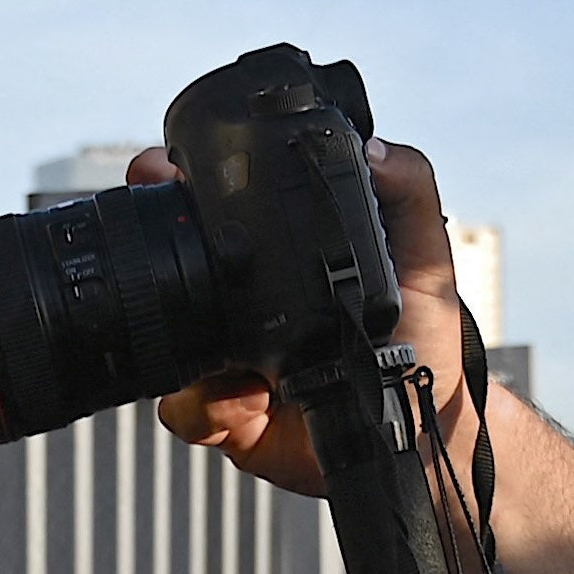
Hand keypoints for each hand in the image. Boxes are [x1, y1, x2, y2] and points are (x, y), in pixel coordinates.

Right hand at [137, 138, 469, 508]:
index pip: (211, 211)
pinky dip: (210, 406)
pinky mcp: (223, 415)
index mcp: (275, 256)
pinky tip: (252, 401)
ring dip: (192, 352)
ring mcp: (224, 358)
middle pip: (167, 269)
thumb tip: (376, 149)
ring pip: (168, 345)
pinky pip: (185, 410)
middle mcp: (240, 303)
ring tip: (248, 368)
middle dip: (150, 251)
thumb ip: (410, 192)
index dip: (174, 184)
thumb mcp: (423, 255)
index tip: (161, 167)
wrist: (420, 425)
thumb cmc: (421, 337)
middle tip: (164, 242)